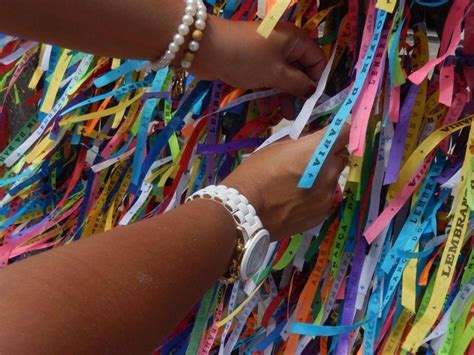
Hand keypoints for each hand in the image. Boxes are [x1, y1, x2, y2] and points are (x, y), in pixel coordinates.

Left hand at [190, 16, 324, 118]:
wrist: (206, 50)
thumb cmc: (247, 59)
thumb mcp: (276, 73)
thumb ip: (297, 84)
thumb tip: (313, 91)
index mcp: (294, 40)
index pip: (316, 59)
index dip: (317, 80)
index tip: (314, 101)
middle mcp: (282, 45)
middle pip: (298, 70)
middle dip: (298, 93)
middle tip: (297, 114)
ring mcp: (265, 55)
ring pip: (281, 78)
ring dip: (282, 97)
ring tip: (282, 117)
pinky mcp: (251, 65)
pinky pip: (265, 80)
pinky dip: (267, 93)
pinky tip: (267, 111)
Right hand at [223, 125, 349, 240]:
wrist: (246, 211)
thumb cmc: (256, 173)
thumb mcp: (275, 147)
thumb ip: (299, 142)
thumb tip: (311, 141)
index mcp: (317, 150)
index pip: (345, 133)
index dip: (339, 133)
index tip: (330, 136)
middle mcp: (329, 171)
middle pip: (340, 157)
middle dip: (328, 156)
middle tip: (307, 161)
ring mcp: (328, 195)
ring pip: (332, 179)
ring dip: (321, 178)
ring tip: (297, 185)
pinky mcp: (322, 213)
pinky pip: (324, 198)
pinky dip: (315, 196)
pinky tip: (295, 201)